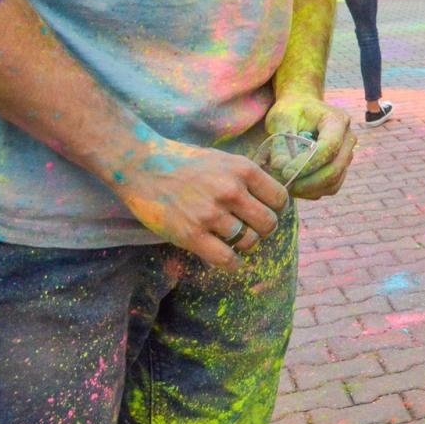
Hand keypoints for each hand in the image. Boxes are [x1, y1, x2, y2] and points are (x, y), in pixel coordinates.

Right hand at [115, 137, 287, 270]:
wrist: (144, 166)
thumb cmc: (186, 162)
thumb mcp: (225, 160)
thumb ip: (246, 178)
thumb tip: (270, 199)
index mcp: (243, 170)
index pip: (280, 198)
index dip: (276, 209)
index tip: (267, 212)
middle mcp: (231, 191)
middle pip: (268, 223)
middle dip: (264, 229)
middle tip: (253, 229)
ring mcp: (211, 214)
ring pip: (248, 241)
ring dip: (245, 244)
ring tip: (234, 239)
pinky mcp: (191, 234)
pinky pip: (225, 258)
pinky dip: (232, 263)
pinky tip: (230, 260)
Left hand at [265, 95, 355, 198]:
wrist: (303, 107)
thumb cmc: (292, 110)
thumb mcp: (281, 120)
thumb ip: (281, 143)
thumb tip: (280, 168)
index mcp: (337, 120)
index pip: (329, 146)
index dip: (308, 163)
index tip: (285, 172)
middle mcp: (348, 138)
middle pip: (335, 168)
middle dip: (308, 182)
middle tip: (284, 185)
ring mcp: (347, 154)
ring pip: (334, 182)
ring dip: (310, 189)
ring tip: (287, 185)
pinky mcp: (341, 168)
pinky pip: (331, 187)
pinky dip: (313, 191)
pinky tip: (295, 185)